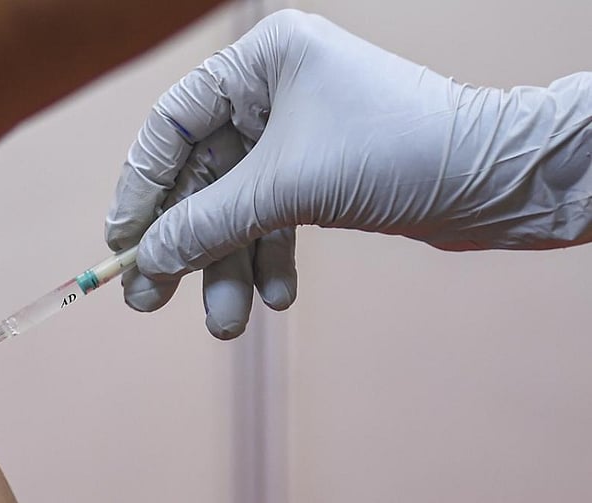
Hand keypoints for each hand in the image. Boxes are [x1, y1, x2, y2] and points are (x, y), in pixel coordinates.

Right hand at [107, 10, 591, 327]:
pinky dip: (271, 259)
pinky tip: (278, 298)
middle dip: (185, 243)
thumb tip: (148, 259)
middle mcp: (274, 89)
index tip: (121, 243)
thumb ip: (207, 223)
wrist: (496, 181)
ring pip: (239, 205)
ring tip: (225, 325)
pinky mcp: (320, 172)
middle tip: (149, 300)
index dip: (141, 186)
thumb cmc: (394, 155)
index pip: (173, 123)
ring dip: (229, 267)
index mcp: (261, 60)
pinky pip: (274, 217)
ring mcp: (297, 133)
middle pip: (203, 174)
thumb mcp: (284, 188)